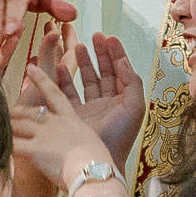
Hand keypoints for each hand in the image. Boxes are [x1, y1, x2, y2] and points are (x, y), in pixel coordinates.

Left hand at [11, 62, 115, 187]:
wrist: (94, 171)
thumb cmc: (99, 162)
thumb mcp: (94, 144)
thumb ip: (82, 142)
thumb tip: (80, 150)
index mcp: (71, 119)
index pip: (54, 94)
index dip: (42, 80)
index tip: (31, 68)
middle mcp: (55, 123)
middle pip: (31, 112)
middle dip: (17, 110)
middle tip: (7, 109)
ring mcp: (44, 135)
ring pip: (19, 125)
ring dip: (7, 125)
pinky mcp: (34, 150)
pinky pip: (13, 145)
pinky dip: (3, 145)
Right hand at [34, 28, 143, 165]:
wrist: (100, 160)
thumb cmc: (120, 135)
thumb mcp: (134, 106)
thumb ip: (131, 81)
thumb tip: (123, 60)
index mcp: (123, 100)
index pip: (120, 70)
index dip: (115, 53)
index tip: (108, 37)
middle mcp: (107, 103)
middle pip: (103, 72)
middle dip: (99, 53)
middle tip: (94, 36)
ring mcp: (90, 108)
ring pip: (86, 80)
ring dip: (83, 63)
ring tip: (78, 46)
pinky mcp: (73, 115)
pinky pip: (68, 93)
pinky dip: (64, 79)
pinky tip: (61, 66)